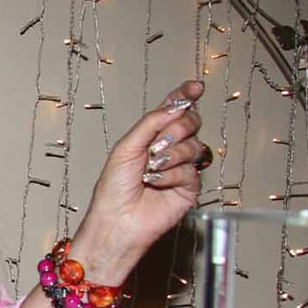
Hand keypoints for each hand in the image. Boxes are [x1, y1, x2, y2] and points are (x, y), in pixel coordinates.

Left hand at [68, 80, 206, 284]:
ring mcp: (181, 167)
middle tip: (156, 145)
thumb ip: (151, 123)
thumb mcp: (126, 147)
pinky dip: (170, 175)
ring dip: (169, 156)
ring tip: (149, 170)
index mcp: (152, 136)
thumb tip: (177, 104)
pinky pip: (190, 170)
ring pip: (193, 146)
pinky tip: (155, 184)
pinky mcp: (190, 187)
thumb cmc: (114, 188)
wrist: (117, 219)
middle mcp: (169, 149)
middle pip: (190, 123)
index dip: (185, 97)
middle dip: (176, 129)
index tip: (194, 88)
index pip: (174, 110)